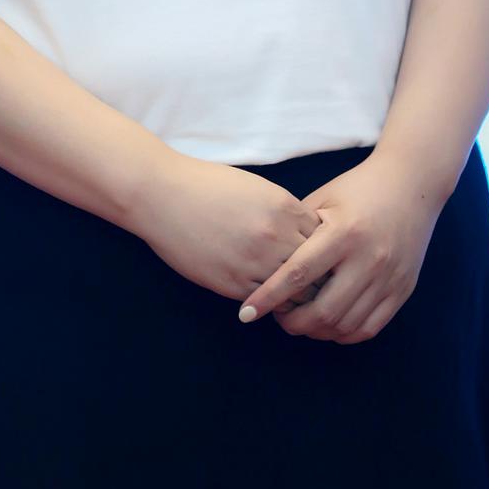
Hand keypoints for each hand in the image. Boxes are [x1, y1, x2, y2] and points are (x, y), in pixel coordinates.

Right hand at [135, 152, 319, 300]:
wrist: (164, 194)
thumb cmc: (209, 185)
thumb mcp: (257, 189)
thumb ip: (284, 212)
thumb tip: (304, 236)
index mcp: (284, 207)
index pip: (323, 238)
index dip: (322, 248)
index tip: (318, 255)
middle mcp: (275, 235)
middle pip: (315, 268)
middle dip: (316, 276)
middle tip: (313, 283)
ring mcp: (254, 261)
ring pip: (294, 292)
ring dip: (294, 294)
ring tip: (292, 296)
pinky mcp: (233, 284)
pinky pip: (265, 302)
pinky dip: (269, 302)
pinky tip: (267, 298)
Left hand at [237, 154, 443, 343]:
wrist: (412, 183)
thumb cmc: (359, 187)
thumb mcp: (324, 199)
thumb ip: (297, 230)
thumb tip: (267, 262)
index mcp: (343, 232)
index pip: (297, 275)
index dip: (268, 298)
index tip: (246, 313)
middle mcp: (368, 259)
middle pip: (322, 311)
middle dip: (292, 323)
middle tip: (278, 317)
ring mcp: (388, 278)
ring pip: (344, 325)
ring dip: (317, 331)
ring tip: (301, 320)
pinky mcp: (402, 290)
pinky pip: (368, 328)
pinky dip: (343, 334)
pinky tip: (329, 324)